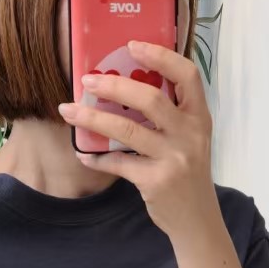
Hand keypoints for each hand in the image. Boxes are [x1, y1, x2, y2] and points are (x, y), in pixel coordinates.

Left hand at [57, 39, 222, 240]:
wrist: (197, 221)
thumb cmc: (188, 175)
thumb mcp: (191, 140)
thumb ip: (170, 116)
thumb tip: (124, 90)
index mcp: (199, 117)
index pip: (187, 75)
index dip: (160, 56)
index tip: (132, 46)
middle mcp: (189, 134)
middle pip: (150, 99)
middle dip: (114, 87)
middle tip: (88, 81)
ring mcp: (173, 158)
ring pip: (127, 130)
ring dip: (93, 119)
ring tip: (69, 110)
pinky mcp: (155, 181)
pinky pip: (118, 163)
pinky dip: (97, 158)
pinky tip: (84, 154)